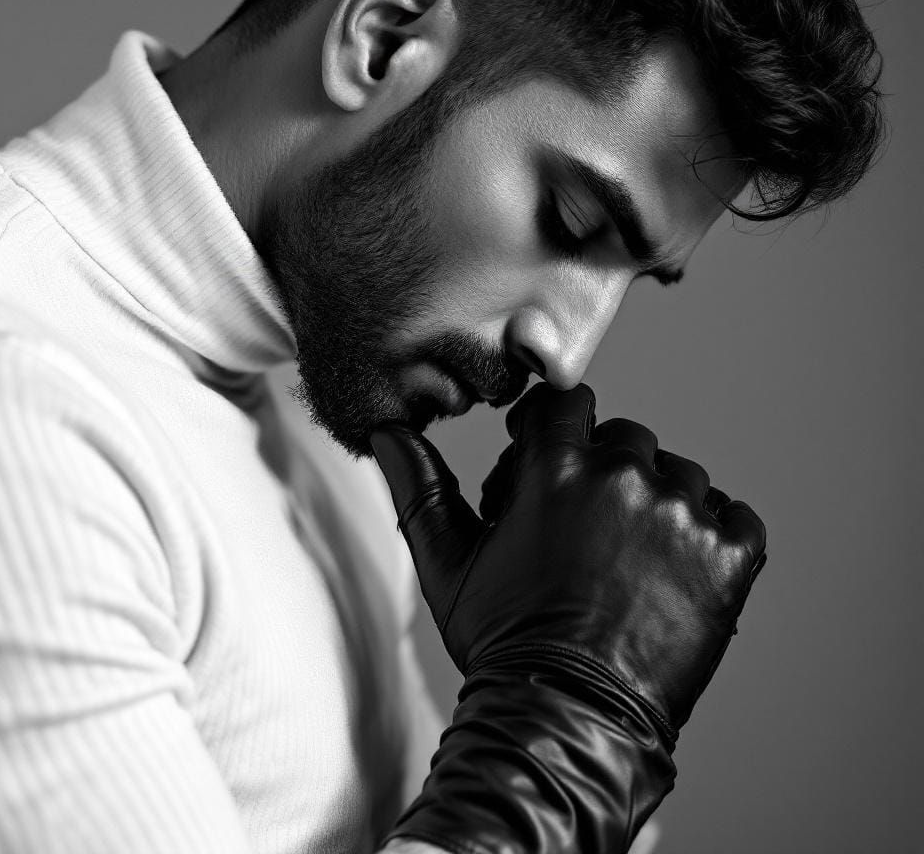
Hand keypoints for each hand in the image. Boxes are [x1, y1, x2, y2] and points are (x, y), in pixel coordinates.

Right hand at [371, 381, 766, 853]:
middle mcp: (624, 479)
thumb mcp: (448, 564)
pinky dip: (712, 537)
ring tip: (629, 558)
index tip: (547, 460)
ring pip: (680, 476)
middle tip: (582, 527)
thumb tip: (388, 431)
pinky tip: (676, 572)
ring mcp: (683, 517)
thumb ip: (419, 487)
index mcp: (556, 470)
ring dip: (657, 503)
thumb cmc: (503, 642)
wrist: (568, 721)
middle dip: (603, 469)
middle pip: (625, 437)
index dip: (554, 432)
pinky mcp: (730, 558)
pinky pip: (735, 517)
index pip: (568, 404)